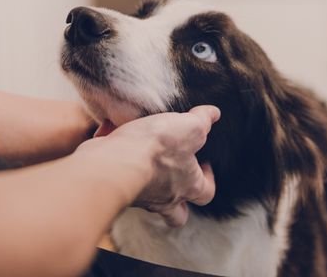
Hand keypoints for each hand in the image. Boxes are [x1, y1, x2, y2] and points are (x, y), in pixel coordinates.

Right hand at [109, 106, 219, 226]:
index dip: (207, 179)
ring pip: (145, 192)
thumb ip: (203, 120)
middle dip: (176, 198)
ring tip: (140, 148)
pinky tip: (112, 131)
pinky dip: (116, 151)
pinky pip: (117, 169)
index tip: (202, 161)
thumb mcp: (189, 127)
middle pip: (175, 212)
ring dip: (144, 173)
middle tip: (172, 174)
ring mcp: (138, 195)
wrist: (113, 162)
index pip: (206, 193)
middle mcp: (164, 197)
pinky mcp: (114, 184)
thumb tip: (213, 114)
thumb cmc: (156, 149)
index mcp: (187, 186)